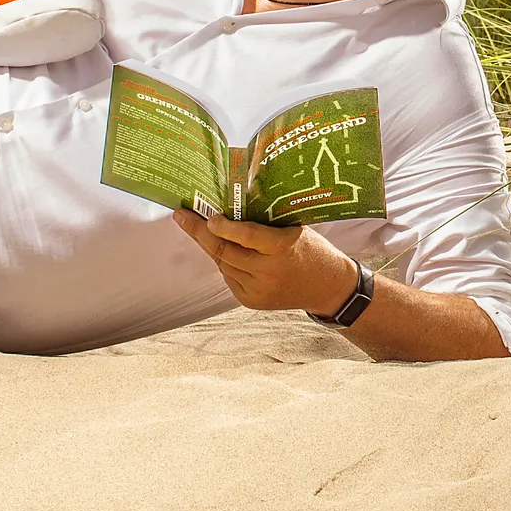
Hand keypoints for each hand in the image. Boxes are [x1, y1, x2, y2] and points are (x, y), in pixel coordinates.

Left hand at [170, 209, 360, 315]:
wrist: (328, 288)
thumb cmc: (312, 250)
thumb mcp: (294, 229)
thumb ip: (264, 225)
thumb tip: (228, 209)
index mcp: (282, 248)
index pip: (245, 235)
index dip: (222, 225)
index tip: (208, 216)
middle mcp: (268, 272)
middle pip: (224, 251)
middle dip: (200, 233)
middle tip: (182, 216)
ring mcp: (257, 290)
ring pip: (223, 264)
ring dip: (212, 247)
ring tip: (200, 228)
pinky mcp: (251, 301)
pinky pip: (229, 277)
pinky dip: (225, 263)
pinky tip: (226, 252)